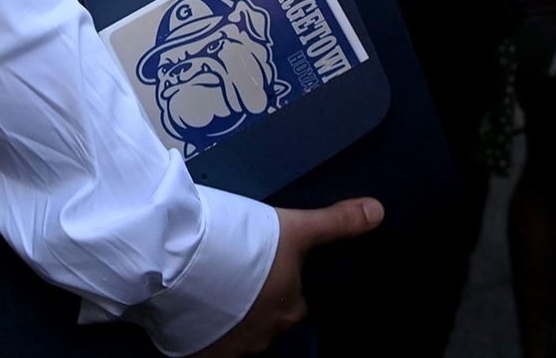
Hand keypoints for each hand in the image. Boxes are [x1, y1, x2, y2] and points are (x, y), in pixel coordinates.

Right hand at [195, 199, 383, 355]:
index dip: (281, 282)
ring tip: (211, 283)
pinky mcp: (197, 354)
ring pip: (236, 330)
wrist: (177, 260)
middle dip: (254, 301)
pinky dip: (204, 327)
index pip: (295, 301)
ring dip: (229, 313)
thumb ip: (335, 223)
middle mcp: (264, 337)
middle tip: (234, 269)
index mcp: (290, 310)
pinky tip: (195, 303)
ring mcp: (230, 349)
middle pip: (265, 318)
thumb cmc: (244, 244)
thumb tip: (379, 212)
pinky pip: (207, 343)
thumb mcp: (294, 227)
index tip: (263, 265)